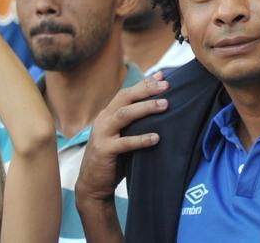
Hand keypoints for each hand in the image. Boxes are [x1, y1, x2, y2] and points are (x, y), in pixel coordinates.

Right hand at [75, 74, 168, 205]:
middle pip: (125, 97)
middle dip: (147, 89)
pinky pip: (124, 143)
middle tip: (167, 86)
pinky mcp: (104, 151)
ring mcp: (102, 134)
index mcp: (108, 114)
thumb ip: (133, 123)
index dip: (144, 83)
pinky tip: (156, 138)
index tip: (162, 76)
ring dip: (146, 108)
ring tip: (165, 105)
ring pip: (124, 115)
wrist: (92, 185)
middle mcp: (103, 120)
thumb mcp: (121, 135)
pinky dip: (141, 139)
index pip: (126, 92)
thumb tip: (159, 108)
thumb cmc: (113, 158)